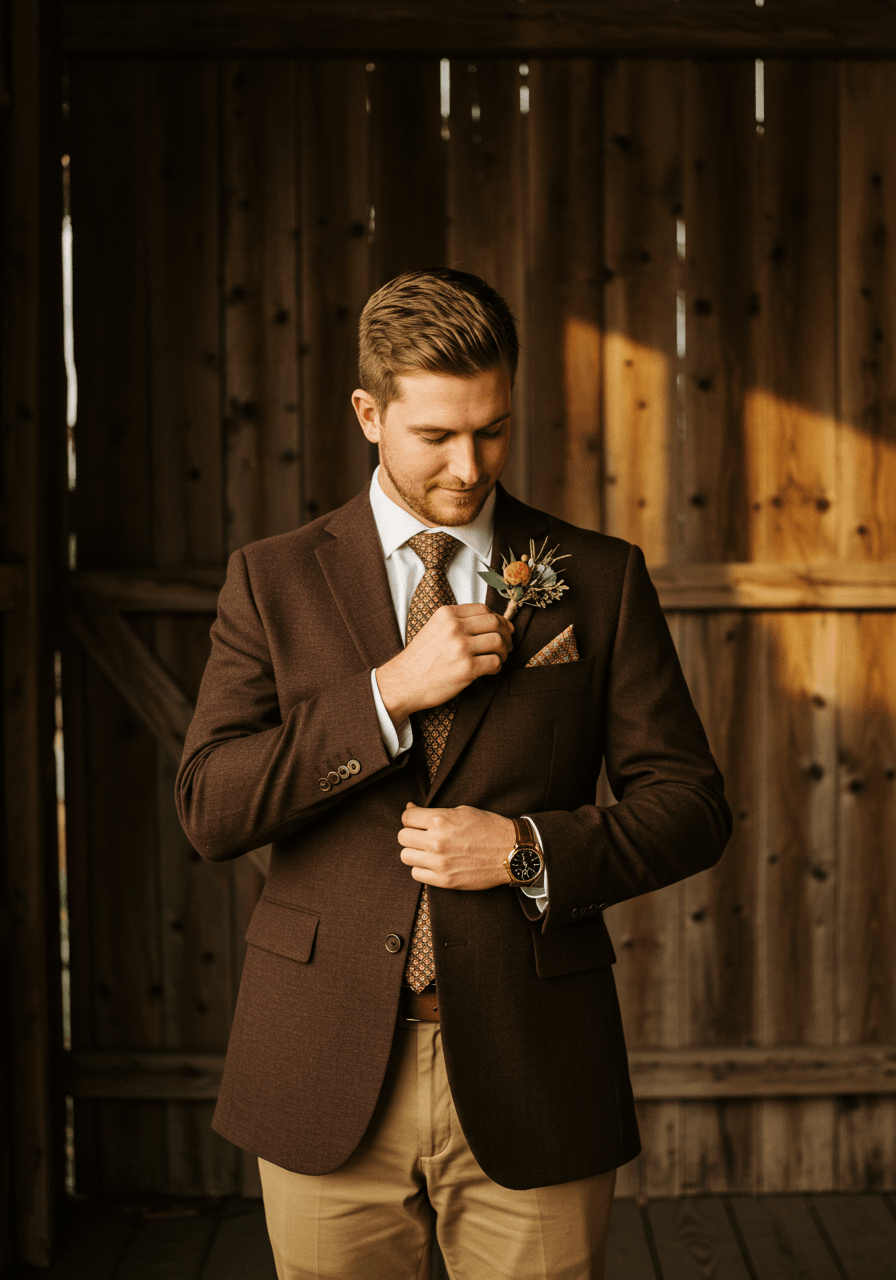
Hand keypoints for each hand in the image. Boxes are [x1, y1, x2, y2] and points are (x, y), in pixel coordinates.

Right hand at [376, 604, 513, 724]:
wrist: (403, 682)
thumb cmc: (420, 659)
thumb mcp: (434, 629)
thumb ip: (457, 622)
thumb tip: (491, 622)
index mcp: (447, 614)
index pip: (483, 609)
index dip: (498, 619)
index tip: (503, 628)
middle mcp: (454, 627)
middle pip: (495, 623)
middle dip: (506, 634)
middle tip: (507, 644)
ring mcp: (460, 647)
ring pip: (498, 642)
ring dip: (504, 651)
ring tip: (498, 658)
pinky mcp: (466, 668)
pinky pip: (495, 662)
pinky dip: (497, 666)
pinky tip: (490, 670)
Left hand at [398, 802, 514, 890]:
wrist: (511, 852)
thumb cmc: (488, 828)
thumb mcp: (462, 811)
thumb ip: (433, 812)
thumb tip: (409, 810)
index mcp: (440, 819)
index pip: (406, 818)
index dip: (411, 819)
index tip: (418, 823)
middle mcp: (437, 841)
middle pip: (402, 837)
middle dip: (412, 835)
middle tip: (424, 836)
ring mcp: (440, 862)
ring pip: (406, 857)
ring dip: (415, 853)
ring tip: (429, 851)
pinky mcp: (445, 881)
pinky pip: (416, 874)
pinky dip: (422, 869)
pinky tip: (435, 864)